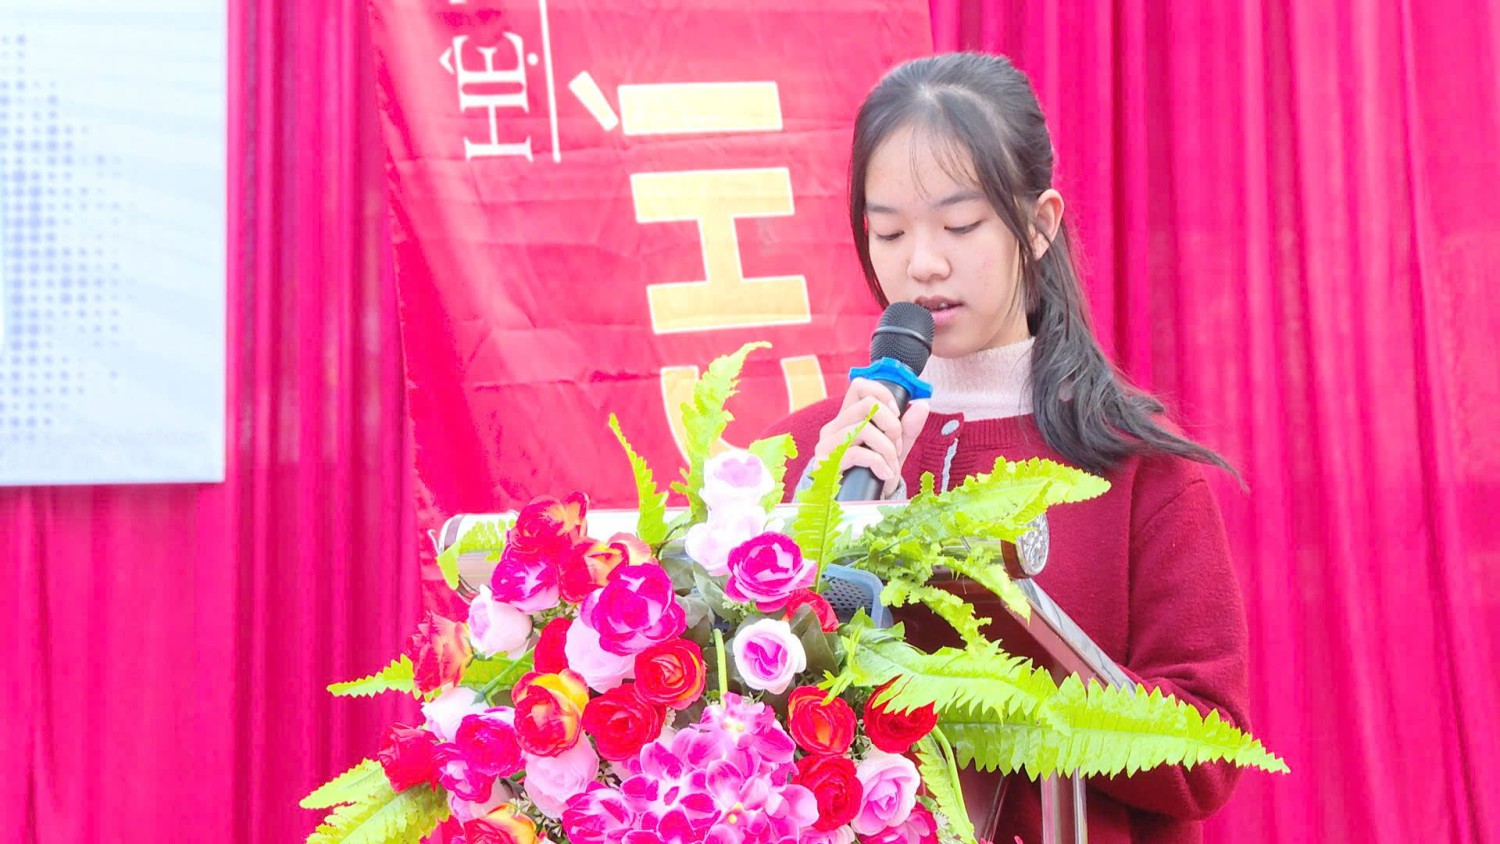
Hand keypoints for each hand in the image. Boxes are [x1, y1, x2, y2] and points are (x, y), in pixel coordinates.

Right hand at [814, 378, 930, 497]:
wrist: (853, 504)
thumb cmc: (870, 473)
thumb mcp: (893, 448)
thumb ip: (907, 428)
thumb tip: (922, 405)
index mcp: (849, 418)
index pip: (859, 386)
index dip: (882, 394)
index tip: (897, 415)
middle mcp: (834, 426)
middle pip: (868, 405)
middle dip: (892, 426)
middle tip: (897, 447)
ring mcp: (827, 443)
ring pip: (865, 428)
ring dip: (887, 449)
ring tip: (891, 465)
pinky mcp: (826, 461)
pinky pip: (858, 452)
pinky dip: (879, 464)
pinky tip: (884, 474)